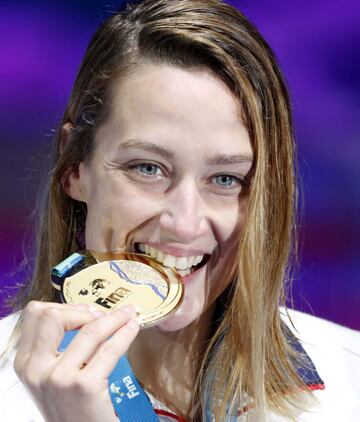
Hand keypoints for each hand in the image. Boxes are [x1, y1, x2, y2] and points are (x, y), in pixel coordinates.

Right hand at [14, 301, 139, 421]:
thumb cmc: (70, 408)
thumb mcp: (53, 376)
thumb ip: (58, 349)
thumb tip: (86, 313)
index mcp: (26, 364)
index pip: (36, 316)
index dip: (64, 307)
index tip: (85, 311)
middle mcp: (36, 370)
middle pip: (53, 316)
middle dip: (83, 309)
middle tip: (103, 314)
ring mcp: (59, 378)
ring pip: (89, 330)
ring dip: (115, 317)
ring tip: (129, 315)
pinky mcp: (84, 385)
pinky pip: (110, 348)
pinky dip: (125, 333)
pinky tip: (133, 328)